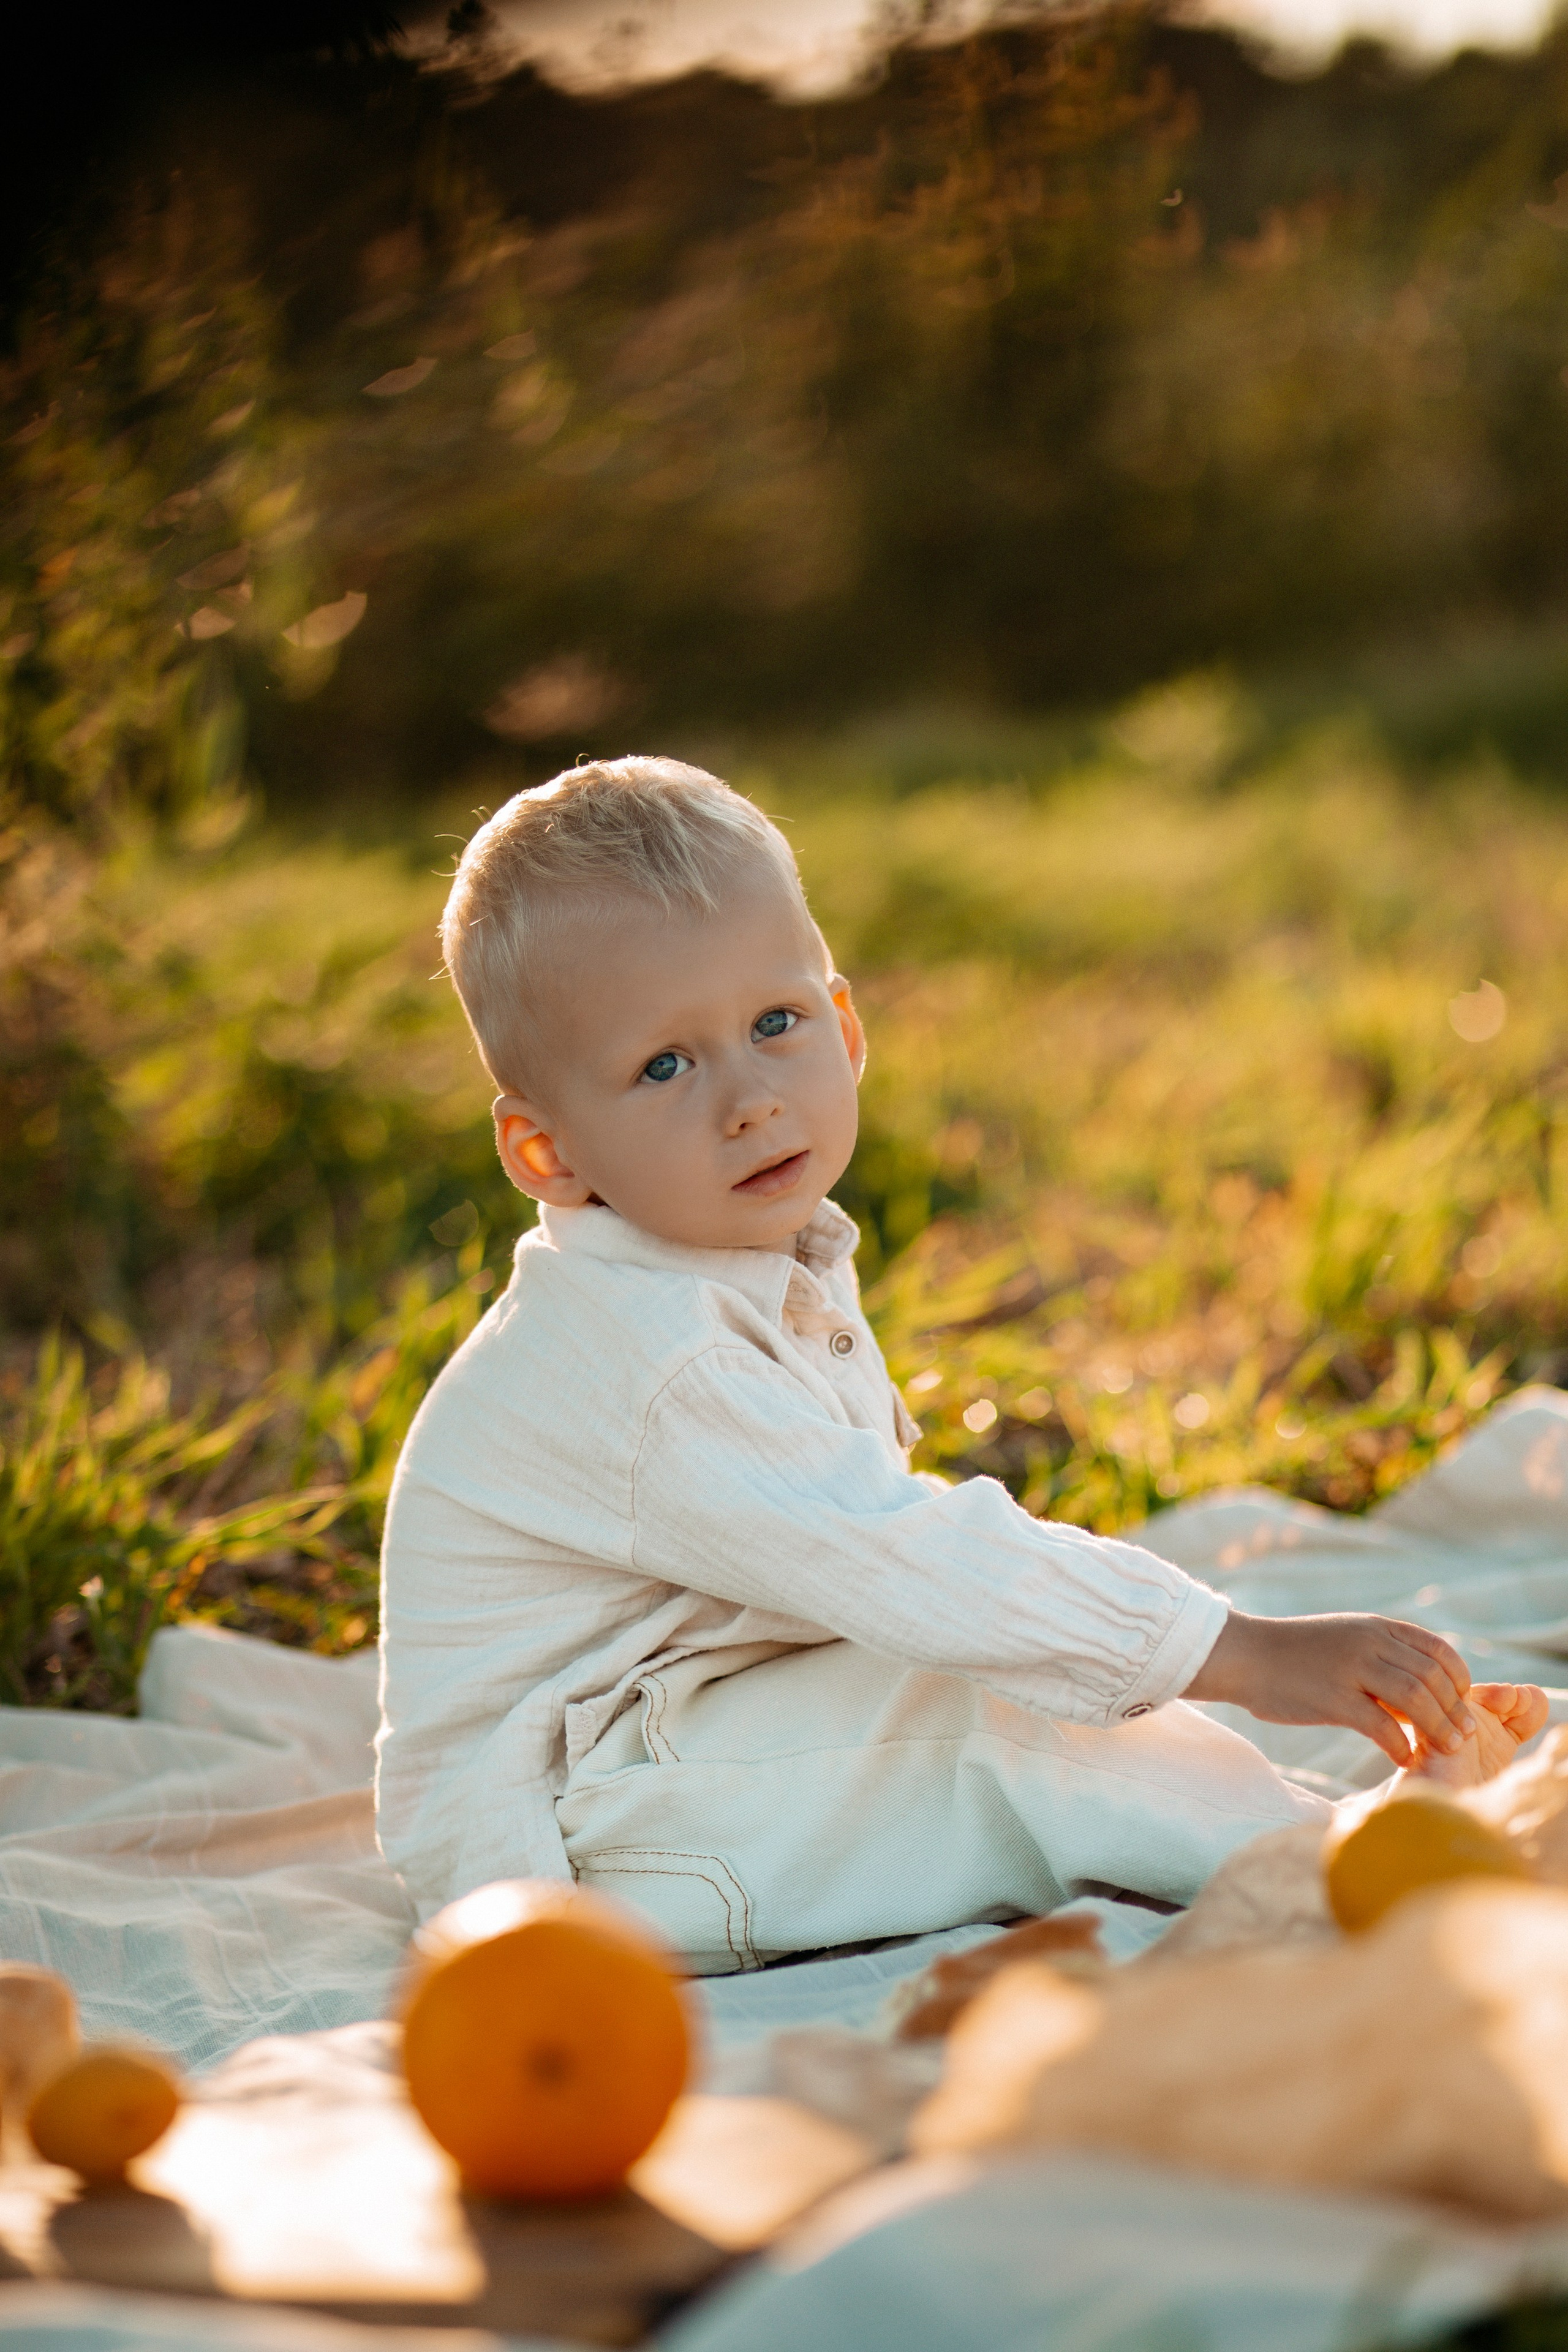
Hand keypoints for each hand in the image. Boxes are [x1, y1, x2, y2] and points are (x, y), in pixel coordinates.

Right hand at [1182, 1610, 1473, 1769]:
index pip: (1438, 1649)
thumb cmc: (1298, 1655)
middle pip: (1432, 1676)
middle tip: (1465, 1736)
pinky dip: (1399, 1744)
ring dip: (1438, 1727)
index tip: (1463, 1704)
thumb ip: (1385, 1658)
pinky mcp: (1332, 1697)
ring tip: (1447, 1749)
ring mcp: (1350, 1668)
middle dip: (1456, 1709)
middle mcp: (1369, 1642)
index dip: (1460, 1678)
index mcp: (1376, 1627)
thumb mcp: (1348, 1641)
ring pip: (1414, 1697)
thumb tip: (1427, 1692)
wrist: (1247, 1655)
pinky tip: (1404, 1758)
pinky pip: (1379, 1724)